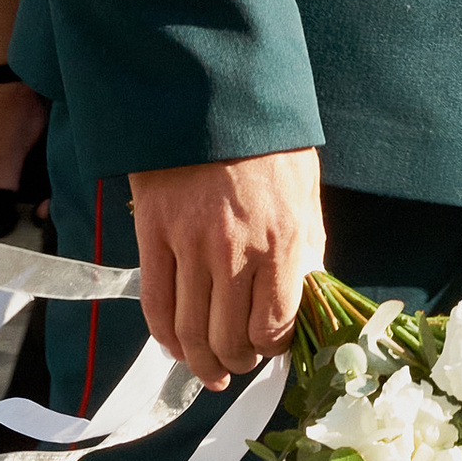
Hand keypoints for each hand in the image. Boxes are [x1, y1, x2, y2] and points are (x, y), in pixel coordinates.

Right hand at [128, 148, 324, 386]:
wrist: (212, 92)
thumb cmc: (267, 140)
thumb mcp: (305, 190)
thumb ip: (306, 247)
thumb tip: (305, 296)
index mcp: (283, 241)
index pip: (274, 326)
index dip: (271, 350)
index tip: (268, 348)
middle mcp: (238, 251)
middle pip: (230, 338)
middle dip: (235, 362)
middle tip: (236, 364)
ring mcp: (192, 244)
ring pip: (190, 330)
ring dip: (199, 361)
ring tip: (208, 369)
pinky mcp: (155, 233)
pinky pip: (155, 302)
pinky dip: (164, 334)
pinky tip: (174, 344)